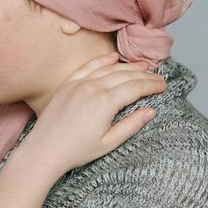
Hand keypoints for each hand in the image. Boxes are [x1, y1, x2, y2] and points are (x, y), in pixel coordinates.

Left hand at [19, 52, 165, 176]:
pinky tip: (113, 57)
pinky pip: (88, 67)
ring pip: (108, 68)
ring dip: (127, 66)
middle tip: (158, 77)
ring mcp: (78, 84)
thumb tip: (151, 111)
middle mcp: (92, 87)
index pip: (136, 87)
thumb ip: (131, 125)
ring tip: (142, 67)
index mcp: (105, 102)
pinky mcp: (67, 84)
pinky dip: (102, 60)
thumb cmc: (76, 150)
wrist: (44, 150)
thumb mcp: (109, 142)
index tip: (164, 85)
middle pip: (125, 75)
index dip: (152, 85)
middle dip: (144, 76)